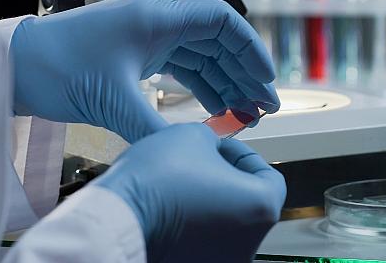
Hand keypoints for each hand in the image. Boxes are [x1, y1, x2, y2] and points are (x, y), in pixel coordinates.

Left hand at [10, 0, 278, 142]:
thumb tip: (188, 150)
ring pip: (200, 57)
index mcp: (156, 18)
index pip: (221, 21)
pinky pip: (179, 68)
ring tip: (247, 113)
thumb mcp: (111, 100)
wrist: (15, 66)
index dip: (249, 48)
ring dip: (225, 83)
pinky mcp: (134, 55)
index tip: (266, 77)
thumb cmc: (54, 67)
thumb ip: (154, 126)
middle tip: (265, 105)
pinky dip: (200, 88)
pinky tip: (215, 110)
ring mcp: (145, 38)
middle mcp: (156, 23)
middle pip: (216, 42)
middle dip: (244, 73)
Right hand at [95, 124, 285, 261]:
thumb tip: (214, 149)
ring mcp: (221, 261)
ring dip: (210, 201)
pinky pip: (202, 242)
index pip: (269, 176)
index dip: (244, 155)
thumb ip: (216, 140)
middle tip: (201, 161)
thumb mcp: (194, 135)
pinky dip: (192, 224)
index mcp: (261, 208)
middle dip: (226, 178)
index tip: (222, 146)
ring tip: (181, 183)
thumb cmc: (158, 177)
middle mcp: (248, 243)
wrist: (116, 217)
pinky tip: (170, 206)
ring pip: (225, 224)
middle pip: (248, 203)